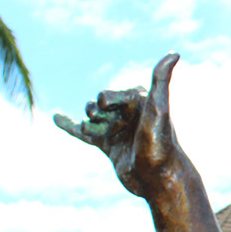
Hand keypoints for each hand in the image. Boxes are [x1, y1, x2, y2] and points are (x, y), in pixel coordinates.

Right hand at [55, 54, 180, 198]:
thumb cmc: (160, 143)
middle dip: (97, 115)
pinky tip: (55, 118)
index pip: (106, 95)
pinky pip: (84, 133)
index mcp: (138, 101)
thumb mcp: (158, 108)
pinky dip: (69, 125)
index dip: (107, 104)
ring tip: (103, 136)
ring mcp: (117, 130)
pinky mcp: (110, 146)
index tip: (118, 113)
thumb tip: (175, 53)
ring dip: (91, 128)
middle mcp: (128, 113)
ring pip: (90, 119)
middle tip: (111, 126)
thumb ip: (161, 81)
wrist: (158, 179)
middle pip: (96, 105)